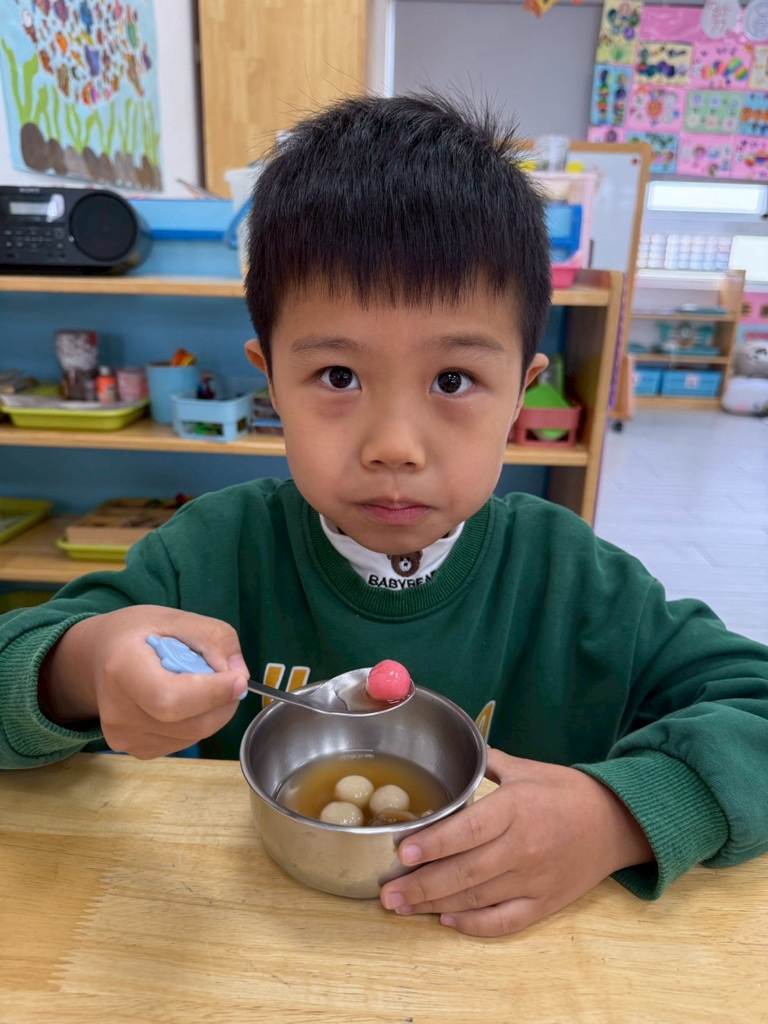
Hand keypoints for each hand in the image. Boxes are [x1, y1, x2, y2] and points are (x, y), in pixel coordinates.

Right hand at [38, 606, 248, 759]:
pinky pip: (183, 742)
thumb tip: (240, 674)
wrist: (97, 658)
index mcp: (122, 669)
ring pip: (192, 736)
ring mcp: (123, 737)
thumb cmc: (136, 634)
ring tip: (201, 684)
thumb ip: (213, 638)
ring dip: (213, 713)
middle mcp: (117, 712)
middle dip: (222, 704)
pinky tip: (185, 700)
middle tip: (231, 680)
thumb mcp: (174, 618)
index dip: (211, 694)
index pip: (170, 698)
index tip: (239, 680)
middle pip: (188, 724)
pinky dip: (197, 723)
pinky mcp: (135, 750)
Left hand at [379, 747, 653, 936]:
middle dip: (422, 884)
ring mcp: (533, 880)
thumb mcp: (526, 769)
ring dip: (436, 904)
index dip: (434, 843)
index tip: (403, 850)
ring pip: (477, 898)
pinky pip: (504, 921)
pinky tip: (448, 920)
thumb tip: (454, 748)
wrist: (616, 823)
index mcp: (516, 809)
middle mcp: (522, 847)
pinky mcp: (544, 904)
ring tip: (403, 907)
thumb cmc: (567, 792)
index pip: (469, 830)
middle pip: (465, 871)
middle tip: (388, 892)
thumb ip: (486, 761)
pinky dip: (474, 925)